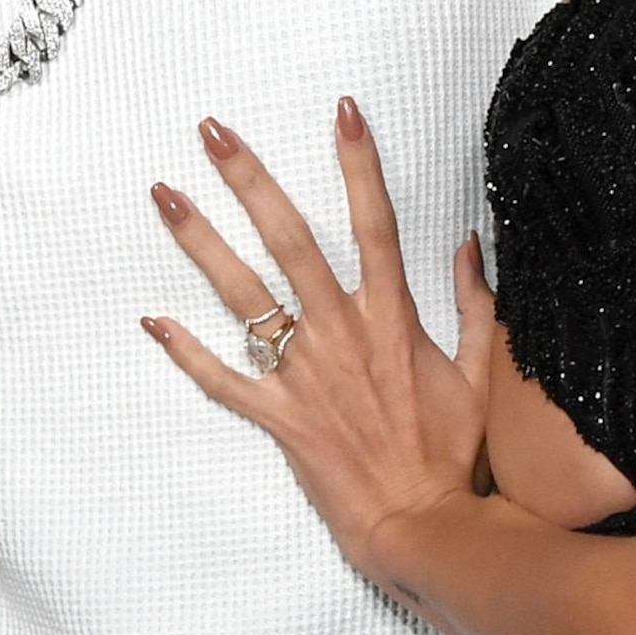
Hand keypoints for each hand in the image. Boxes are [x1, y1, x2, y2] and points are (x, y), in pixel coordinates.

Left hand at [143, 103, 487, 586]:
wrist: (424, 524)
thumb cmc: (455, 454)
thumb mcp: (484, 372)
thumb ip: (474, 304)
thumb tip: (468, 244)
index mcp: (392, 317)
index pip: (376, 221)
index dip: (359, 162)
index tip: (341, 109)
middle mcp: (342, 333)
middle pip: (290, 239)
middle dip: (250, 179)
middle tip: (211, 130)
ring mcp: (305, 374)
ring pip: (245, 295)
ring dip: (201, 242)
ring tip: (164, 194)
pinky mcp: (280, 417)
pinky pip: (225, 380)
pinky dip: (186, 354)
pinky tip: (152, 322)